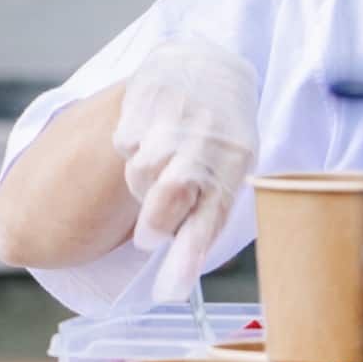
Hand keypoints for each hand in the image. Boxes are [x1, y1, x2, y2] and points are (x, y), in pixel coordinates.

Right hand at [115, 36, 260, 299]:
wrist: (211, 69)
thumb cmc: (218, 142)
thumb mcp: (223, 180)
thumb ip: (199, 229)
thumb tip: (172, 289)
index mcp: (237, 157)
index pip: (212, 212)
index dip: (189, 254)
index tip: (170, 292)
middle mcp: (211, 130)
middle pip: (168, 192)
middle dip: (154, 221)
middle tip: (148, 234)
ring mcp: (179, 106)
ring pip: (141, 169)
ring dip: (142, 178)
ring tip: (162, 163)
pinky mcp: (148, 89)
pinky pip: (125, 139)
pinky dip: (131, 145)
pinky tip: (150, 131)